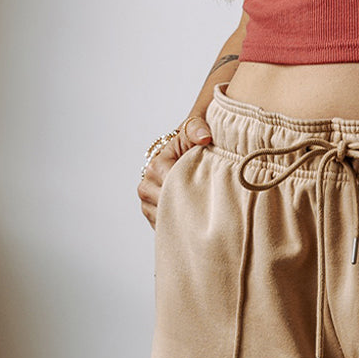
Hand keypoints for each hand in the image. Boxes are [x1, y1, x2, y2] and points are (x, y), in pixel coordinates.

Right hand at [138, 114, 212, 228]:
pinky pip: (168, 229)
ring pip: (169, 221)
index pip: (173, 187)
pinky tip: (194, 225)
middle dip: (191, 209)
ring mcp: (148, 204)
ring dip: (186, 221)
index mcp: (155, 167)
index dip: (193, 192)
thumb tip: (204, 136)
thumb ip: (196, 128)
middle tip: (212, 211)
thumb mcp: (192, 131)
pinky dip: (181, 229)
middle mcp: (147, 186)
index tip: (211, 194)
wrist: (182, 156)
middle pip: (171, 207)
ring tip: (204, 218)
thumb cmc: (189, 145)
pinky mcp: (153, 219)